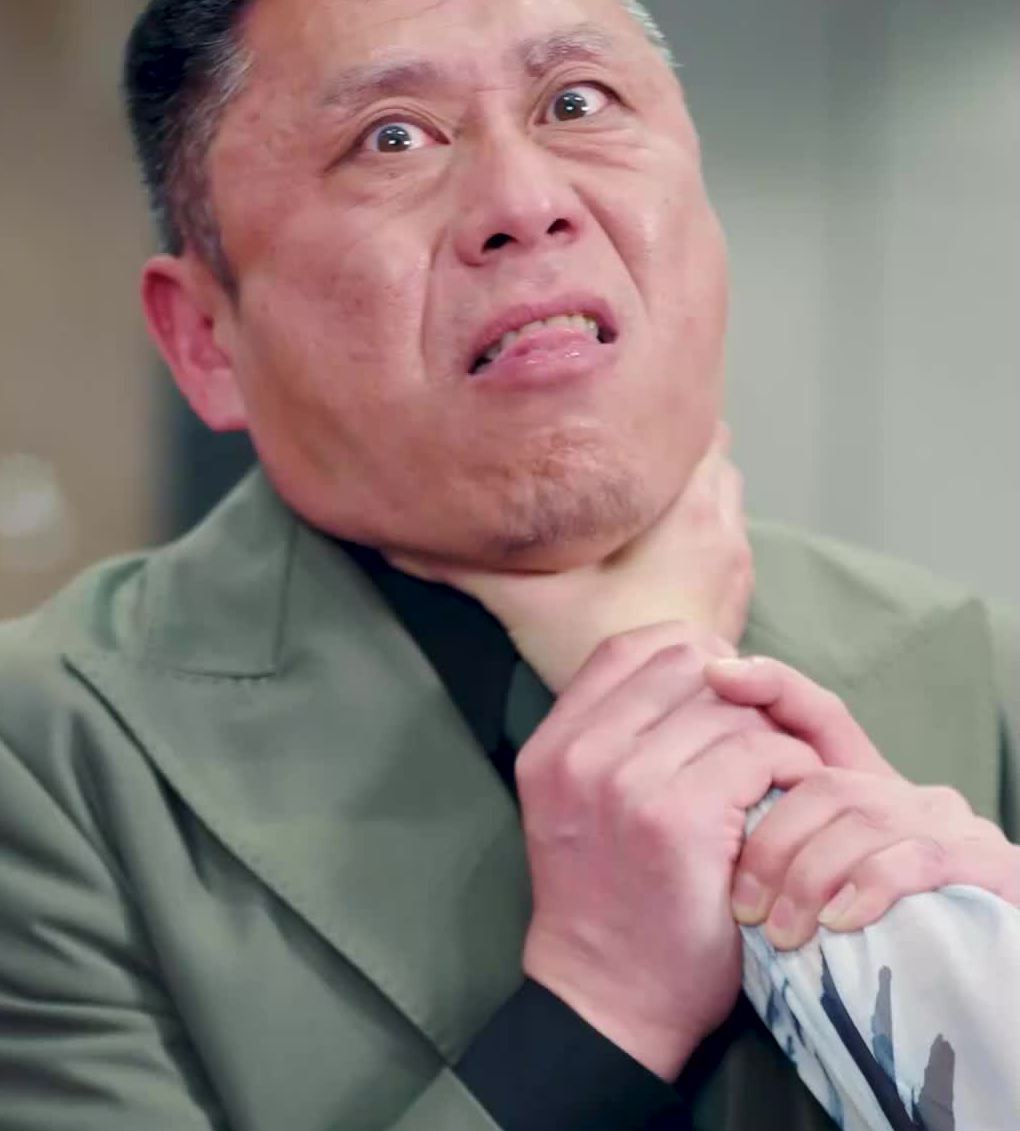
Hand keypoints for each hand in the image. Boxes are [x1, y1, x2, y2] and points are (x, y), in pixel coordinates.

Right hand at [387, 424, 751, 691]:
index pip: (695, 421)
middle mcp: (722, 523)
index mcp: (684, 504)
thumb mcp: (524, 602)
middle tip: (615, 447)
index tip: (617, 406)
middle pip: (711, 450)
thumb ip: (465, 565)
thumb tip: (395, 539)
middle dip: (669, 445)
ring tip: (634, 495)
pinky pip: (726, 538)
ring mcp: (735, 561)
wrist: (666, 723)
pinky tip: (657, 549)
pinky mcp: (735, 596)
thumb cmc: (605, 651)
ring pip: (723, 493)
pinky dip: (700, 529)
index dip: (659, 409)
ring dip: (688, 487)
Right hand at [518, 628, 821, 1078]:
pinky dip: (790, 770)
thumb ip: (616, 738)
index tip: (722, 702)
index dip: (691, 658)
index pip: (630, 647)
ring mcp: (625, 784)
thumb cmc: (611, 908)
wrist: (608, 1003)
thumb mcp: (580, 809)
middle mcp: (579, 756)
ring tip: (778, 779)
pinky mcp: (678, 819)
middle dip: (740, 698)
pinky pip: (760, 753)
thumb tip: (699, 667)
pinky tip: (788, 804)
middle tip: (762, 745)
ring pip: (730, 709)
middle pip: (688, 666)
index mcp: (551, 747)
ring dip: (772, 737)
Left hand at [705, 654, 1019, 946]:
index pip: (821, 716)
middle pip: (827, 785)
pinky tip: (841, 924)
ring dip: (811, 879)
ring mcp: (952, 827)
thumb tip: (715, 858)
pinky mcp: (986, 863)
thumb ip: (792, 868)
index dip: (773, 686)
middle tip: (742, 907)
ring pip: (863, 821)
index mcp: (873, 796)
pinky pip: (915, 859)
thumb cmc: (906, 944)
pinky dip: (870, 888)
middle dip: (773, 844)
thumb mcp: (836, 900)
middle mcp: (912, 798)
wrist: (992, 973)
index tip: (718, 675)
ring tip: (782, 934)